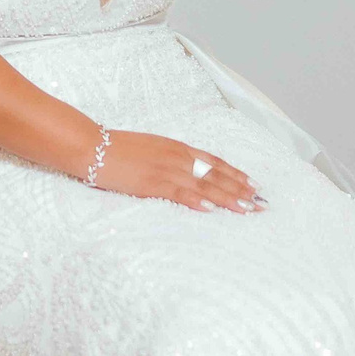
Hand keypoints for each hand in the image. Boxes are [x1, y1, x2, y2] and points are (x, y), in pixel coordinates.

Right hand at [95, 131, 262, 212]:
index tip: (253, 184)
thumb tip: (186, 172)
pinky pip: (179, 192)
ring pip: (204, 184)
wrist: (93, 146)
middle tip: (261, 202)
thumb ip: (170, 159)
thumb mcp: (151, 149)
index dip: (236, 173)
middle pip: (216, 174)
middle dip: (240, 189)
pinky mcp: (151, 182)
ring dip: (228, 198)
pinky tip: (212, 209)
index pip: (214, 161)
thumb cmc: (118, 149)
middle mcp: (177, 157)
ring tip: (247, 209)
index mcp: (177, 147)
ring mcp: (165, 169)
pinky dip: (197, 200)